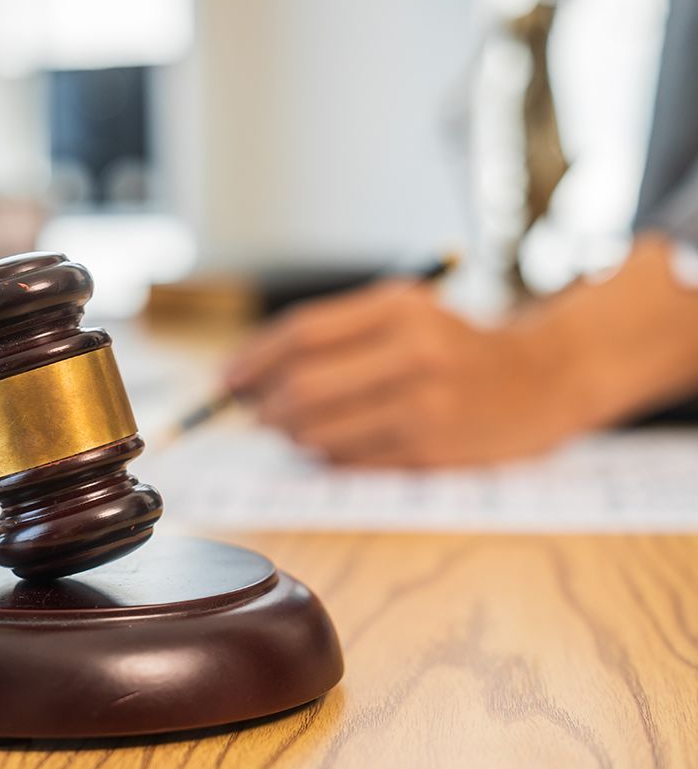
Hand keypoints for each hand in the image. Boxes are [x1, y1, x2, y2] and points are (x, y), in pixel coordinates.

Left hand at [226, 241, 697, 466]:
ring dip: (292, 435)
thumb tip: (245, 376)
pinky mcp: (431, 448)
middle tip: (255, 414)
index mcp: (398, 307)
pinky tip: (335, 444)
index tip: (226, 381)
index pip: (301, 335)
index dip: (252, 361)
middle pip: (301, 387)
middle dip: (264, 406)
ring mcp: (424, 404)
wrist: (542, 377)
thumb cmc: (454, 345)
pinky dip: (328, 455)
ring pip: (319, 431)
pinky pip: (350, 460)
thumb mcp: (401, 314)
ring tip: (295, 428)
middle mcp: (412, 352)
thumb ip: (332, 336)